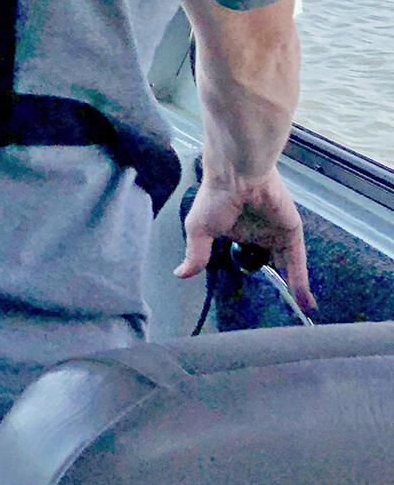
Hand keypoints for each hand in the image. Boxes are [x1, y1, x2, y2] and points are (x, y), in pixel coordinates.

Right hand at [173, 168, 314, 312]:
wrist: (237, 175)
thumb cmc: (215, 195)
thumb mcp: (199, 229)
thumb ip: (195, 254)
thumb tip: (179, 274)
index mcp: (238, 232)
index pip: (245, 256)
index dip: (245, 269)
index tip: (244, 290)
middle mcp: (259, 233)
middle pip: (269, 261)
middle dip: (272, 279)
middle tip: (275, 303)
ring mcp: (277, 233)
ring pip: (287, 265)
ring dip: (294, 287)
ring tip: (299, 310)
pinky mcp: (292, 232)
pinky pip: (298, 261)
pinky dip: (301, 282)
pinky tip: (305, 302)